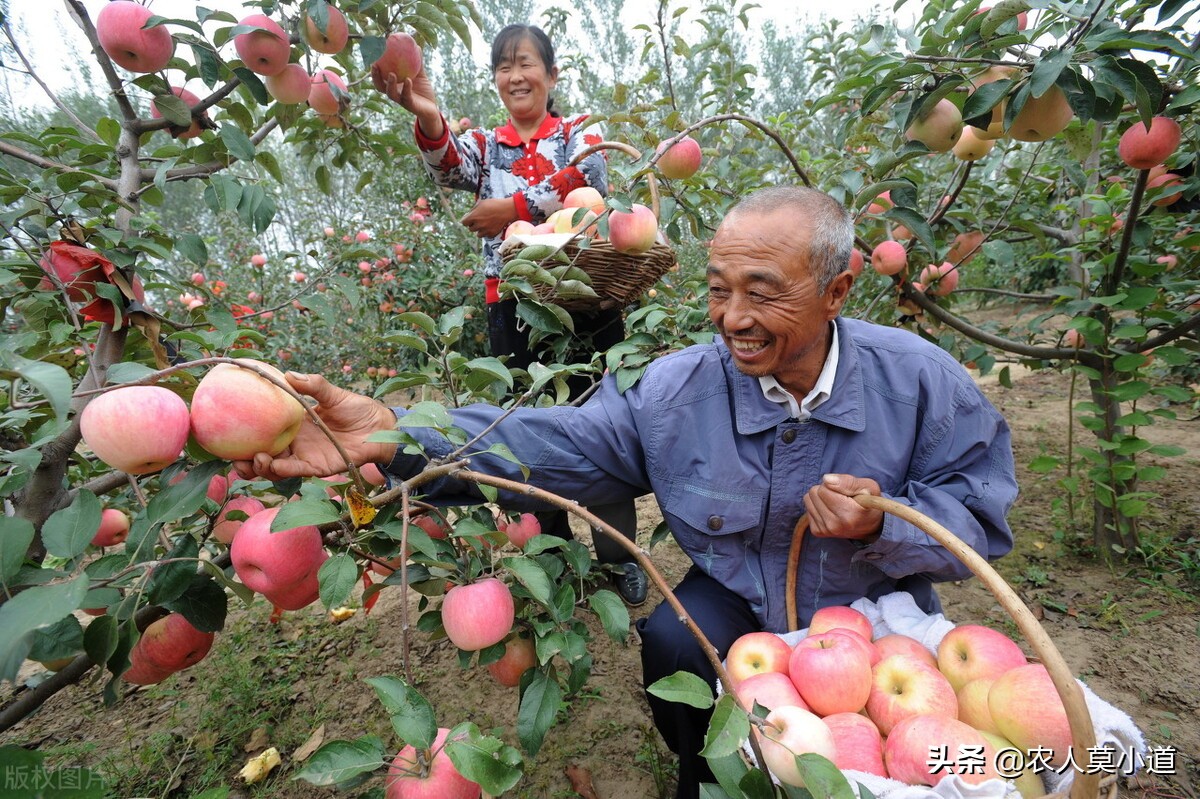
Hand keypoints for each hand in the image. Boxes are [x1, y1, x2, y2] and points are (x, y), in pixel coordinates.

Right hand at [232, 372, 398, 481]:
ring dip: (260, 467)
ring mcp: (304, 456)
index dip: (246, 433)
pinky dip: (283, 470)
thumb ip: (313, 385)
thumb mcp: (333, 393)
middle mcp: (294, 441)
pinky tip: (273, 466)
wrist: (380, 427)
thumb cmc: (357, 408)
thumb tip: (288, 374)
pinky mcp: (317, 467)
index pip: (263, 430)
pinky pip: (295, 471)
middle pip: (262, 453)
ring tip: (254, 460)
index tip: (228, 430)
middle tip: (232, 456)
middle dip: (244, 459)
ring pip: (274, 467)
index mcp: (293, 423)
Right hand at [371, 64, 442, 137]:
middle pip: (380, 87)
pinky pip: (406, 96)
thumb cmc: (423, 90)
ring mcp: (401, 100)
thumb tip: (416, 45)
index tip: (372, 57)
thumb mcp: (420, 74)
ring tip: (392, 74)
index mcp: (393, 85)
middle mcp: (394, 93)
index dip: (374, 69)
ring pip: (391, 94)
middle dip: (375, 77)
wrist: (431, 107)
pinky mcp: (410, 105)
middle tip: (374, 65)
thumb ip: (417, 61)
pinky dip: (407, 88)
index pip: (380, 77)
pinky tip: (408, 80)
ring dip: (390, 84)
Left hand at [461, 197, 517, 237]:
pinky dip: (487, 232)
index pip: (464, 223)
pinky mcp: (491, 234)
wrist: (507, 210)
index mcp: (473, 217)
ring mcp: (485, 230)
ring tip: (485, 225)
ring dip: (480, 230)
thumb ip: (474, 209)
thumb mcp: (481, 203)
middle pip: (470, 229)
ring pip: (478, 234)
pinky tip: (491, 226)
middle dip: (473, 225)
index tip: (469, 219)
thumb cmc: (494, 204)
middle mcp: (478, 225)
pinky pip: (486, 235)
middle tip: (479, 221)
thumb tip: (470, 213)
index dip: (466, 220)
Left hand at [804, 474, 883, 541]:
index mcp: (849, 514)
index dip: (834, 484)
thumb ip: (848, 481)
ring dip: (820, 498)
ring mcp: (825, 530)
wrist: (868, 526)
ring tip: (836, 503)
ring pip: (808, 500)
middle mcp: (835, 525)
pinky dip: (817, 507)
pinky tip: (831, 511)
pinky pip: (807, 509)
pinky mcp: (818, 532)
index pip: (824, 488)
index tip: (846, 491)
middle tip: (840, 496)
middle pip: (814, 493)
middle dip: (826, 490)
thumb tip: (826, 479)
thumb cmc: (868, 502)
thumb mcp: (868, 487)